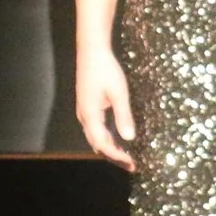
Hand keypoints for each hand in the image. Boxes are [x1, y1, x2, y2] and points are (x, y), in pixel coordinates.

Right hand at [77, 49, 136, 170]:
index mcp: (90, 115)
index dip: (117, 156)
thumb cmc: (105, 69)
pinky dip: (106, 137)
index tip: (131, 163)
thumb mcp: (118, 93)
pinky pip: (95, 129)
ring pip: (95, 137)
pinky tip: (116, 137)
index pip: (103, 144)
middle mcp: (84, 116)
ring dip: (109, 147)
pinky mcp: (87, 106)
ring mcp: (84, 111)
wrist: (91, 51)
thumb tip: (129, 138)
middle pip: (97, 144)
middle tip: (130, 164)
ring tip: (125, 155)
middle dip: (113, 156)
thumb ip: (123, 116)